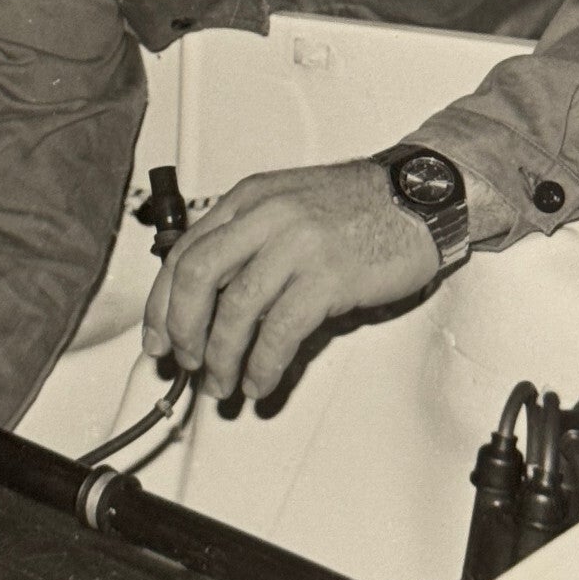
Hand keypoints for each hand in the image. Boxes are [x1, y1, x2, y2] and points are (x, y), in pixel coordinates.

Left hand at [140, 160, 445, 401]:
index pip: (185, 251)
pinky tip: (259, 380)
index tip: (158, 338)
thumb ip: (248, 241)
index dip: (162, 303)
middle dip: (182, 329)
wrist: (420, 195)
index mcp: (249, 199)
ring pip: (236, 309)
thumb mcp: (288, 205)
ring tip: (222, 384)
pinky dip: (263, 364)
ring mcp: (298, 244)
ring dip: (221, 357)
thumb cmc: (359, 206)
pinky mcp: (329, 276)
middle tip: (186, 362)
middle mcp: (267, 215)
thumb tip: (209, 302)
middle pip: (198, 277)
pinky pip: (281, 330)